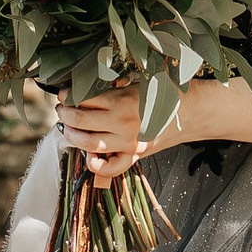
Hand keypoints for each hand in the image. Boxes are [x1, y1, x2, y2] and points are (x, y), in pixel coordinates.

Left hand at [57, 81, 180, 185]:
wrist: (189, 112)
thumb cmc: (163, 94)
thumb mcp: (135, 83)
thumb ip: (110, 89)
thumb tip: (83, 92)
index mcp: (122, 102)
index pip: (84, 100)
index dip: (68, 97)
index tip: (63, 95)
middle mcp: (123, 124)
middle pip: (81, 121)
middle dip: (65, 115)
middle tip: (61, 110)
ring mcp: (128, 143)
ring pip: (90, 144)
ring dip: (73, 136)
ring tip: (67, 128)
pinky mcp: (135, 156)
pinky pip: (112, 167)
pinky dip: (97, 165)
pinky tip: (89, 157)